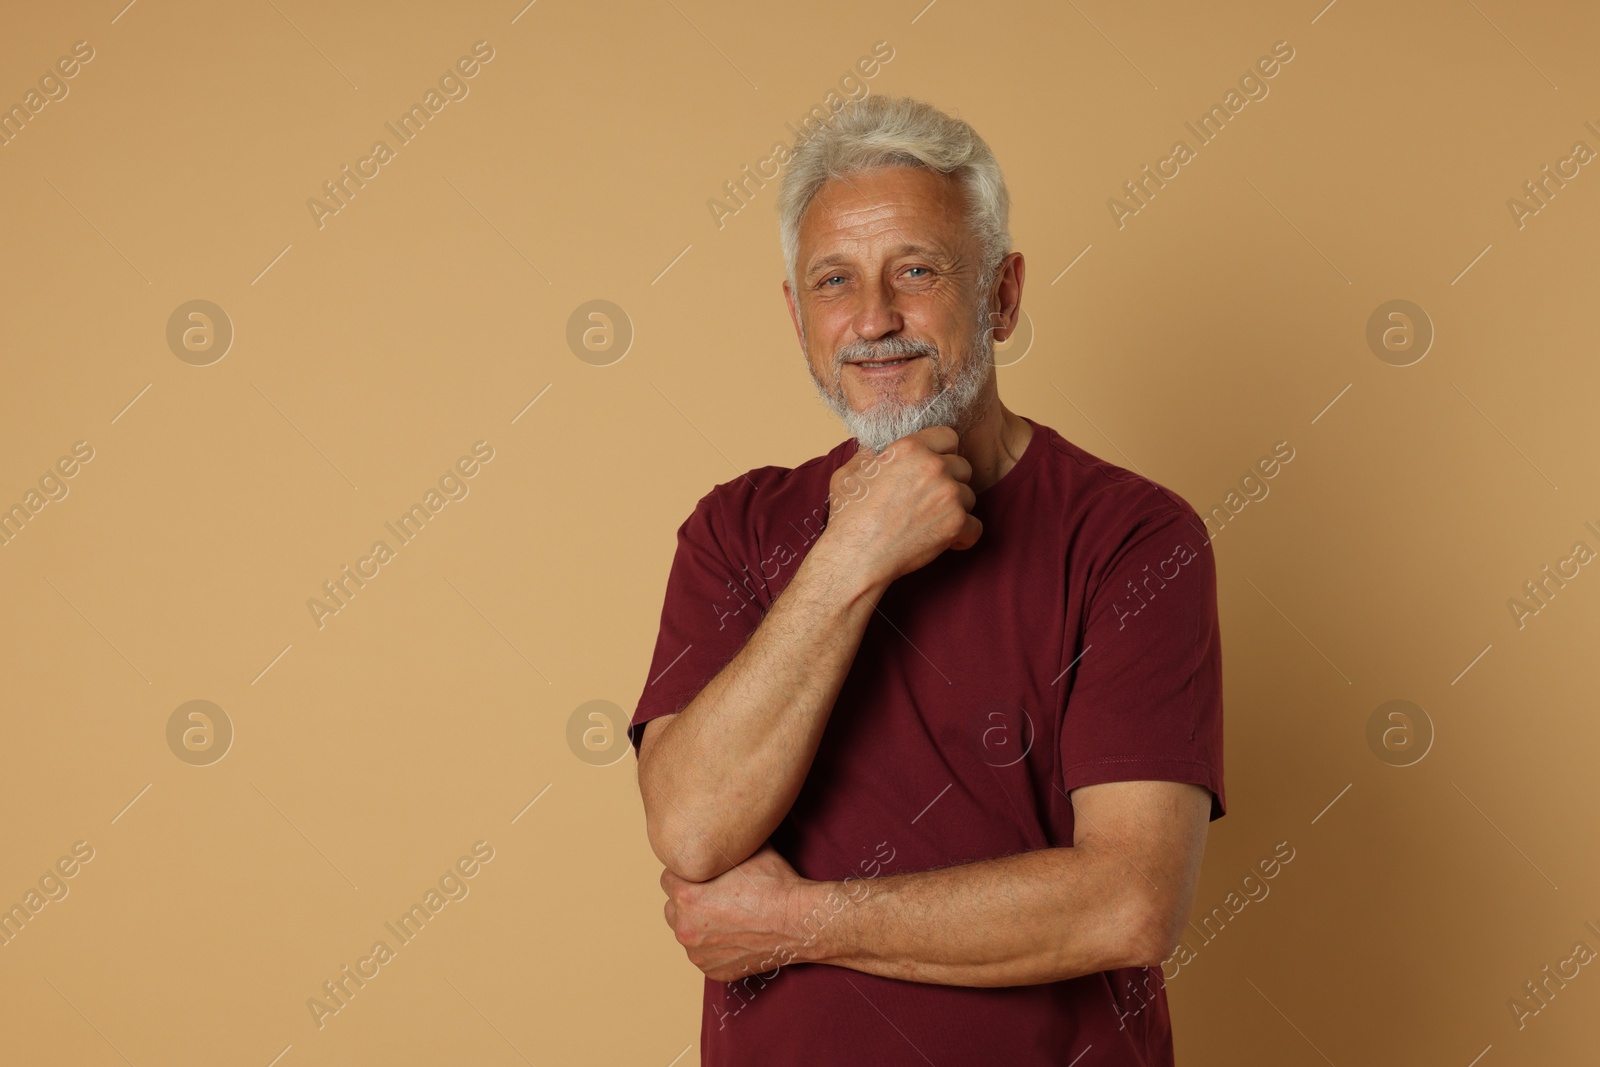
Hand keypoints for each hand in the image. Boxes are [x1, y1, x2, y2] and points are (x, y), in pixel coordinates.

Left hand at [661, 843, 813, 981]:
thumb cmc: (775, 884)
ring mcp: (699, 954)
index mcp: (687, 897)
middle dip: (688, 901)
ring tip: (726, 915)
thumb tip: (715, 826)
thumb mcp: (745, 851)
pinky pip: (704, 955)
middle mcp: (687, 929)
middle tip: (713, 895)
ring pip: (688, 933)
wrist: (800, 922)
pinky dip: (714, 946)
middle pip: (673, 908)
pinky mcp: (713, 971)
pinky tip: (734, 934)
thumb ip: (721, 844)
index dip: (685, 874)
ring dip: (699, 925)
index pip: (668, 879)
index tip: (701, 874)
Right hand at [819, 425, 981, 587]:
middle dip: (951, 481)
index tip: (933, 467)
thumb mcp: (849, 473)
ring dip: (955, 509)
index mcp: (910, 448)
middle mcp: (934, 466)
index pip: (948, 436)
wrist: (856, 555)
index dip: (942, 452)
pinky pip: (975, 526)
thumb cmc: (849, 516)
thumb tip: (874, 451)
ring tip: (932, 521)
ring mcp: (949, 494)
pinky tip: (944, 539)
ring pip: (969, 496)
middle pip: (963, 466)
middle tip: (931, 499)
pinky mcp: (956, 523)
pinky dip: (963, 535)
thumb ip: (867, 456)